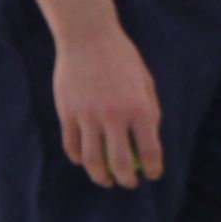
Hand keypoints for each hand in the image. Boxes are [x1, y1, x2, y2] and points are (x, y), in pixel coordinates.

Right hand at [51, 24, 163, 192]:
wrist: (88, 37)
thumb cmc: (123, 60)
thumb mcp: (146, 84)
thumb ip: (149, 113)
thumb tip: (150, 144)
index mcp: (139, 108)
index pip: (150, 151)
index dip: (153, 169)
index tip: (153, 175)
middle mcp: (114, 116)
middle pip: (119, 163)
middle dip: (126, 180)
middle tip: (129, 183)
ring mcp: (87, 116)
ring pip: (91, 160)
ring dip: (100, 176)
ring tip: (106, 180)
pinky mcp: (67, 113)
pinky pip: (71, 145)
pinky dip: (78, 158)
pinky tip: (85, 161)